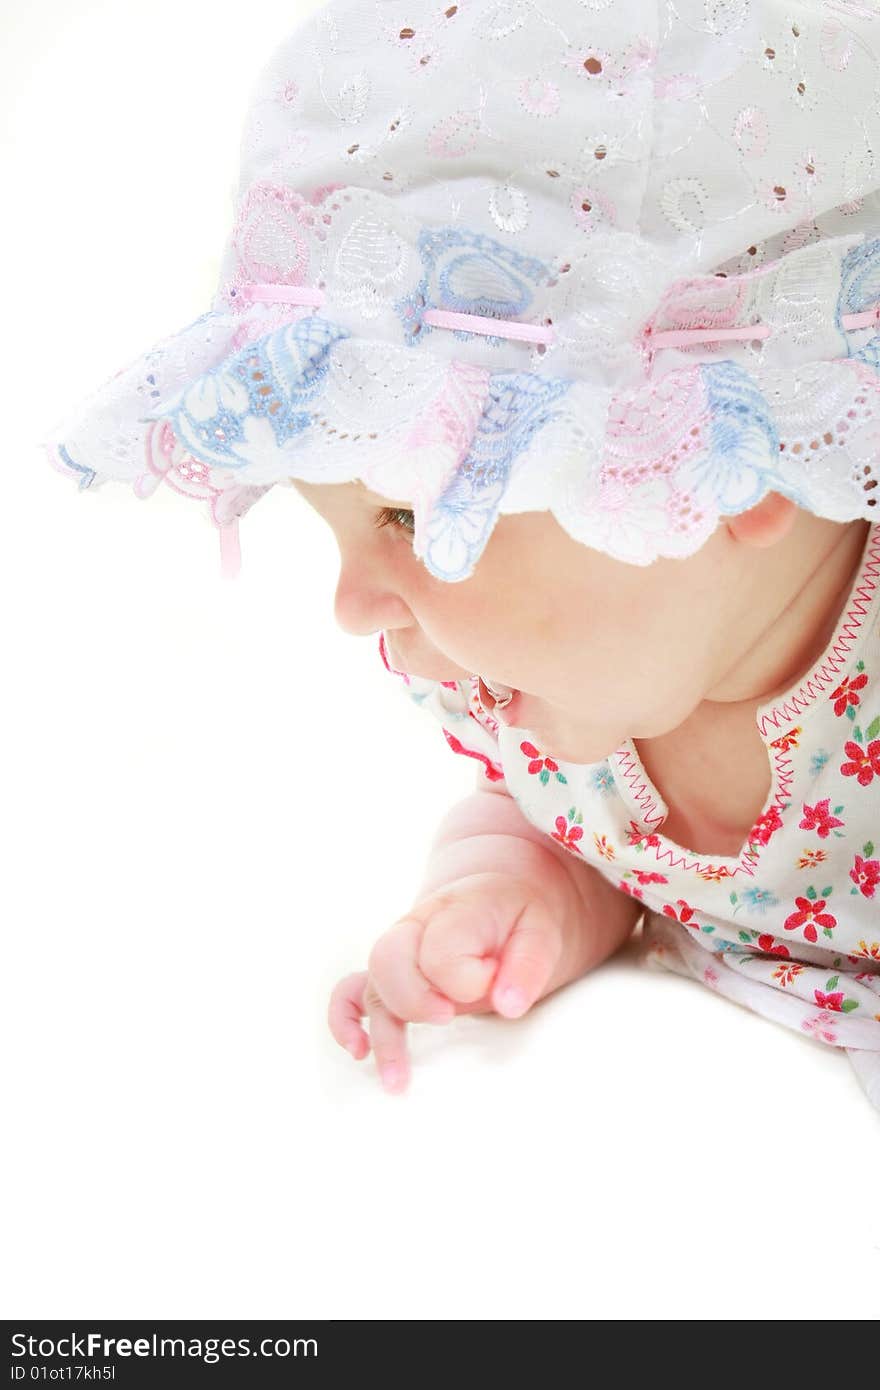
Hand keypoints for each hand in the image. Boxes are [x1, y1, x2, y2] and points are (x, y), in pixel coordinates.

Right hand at [328, 870, 573, 1094]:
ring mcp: (398, 953)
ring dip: (383, 1034)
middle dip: (415, 999)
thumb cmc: (518, 919)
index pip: (442, 951)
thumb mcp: (540, 932)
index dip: (470, 978)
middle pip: (388, 960)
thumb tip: (507, 1005)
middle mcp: (414, 928)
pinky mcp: (390, 976)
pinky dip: (346, 1021)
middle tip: (448, 1017)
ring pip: (372, 987)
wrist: (499, 900)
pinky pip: (350, 994)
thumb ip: (528, 964)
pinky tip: (359, 1051)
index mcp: (452, 912)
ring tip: (399, 1080)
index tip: (495, 977)